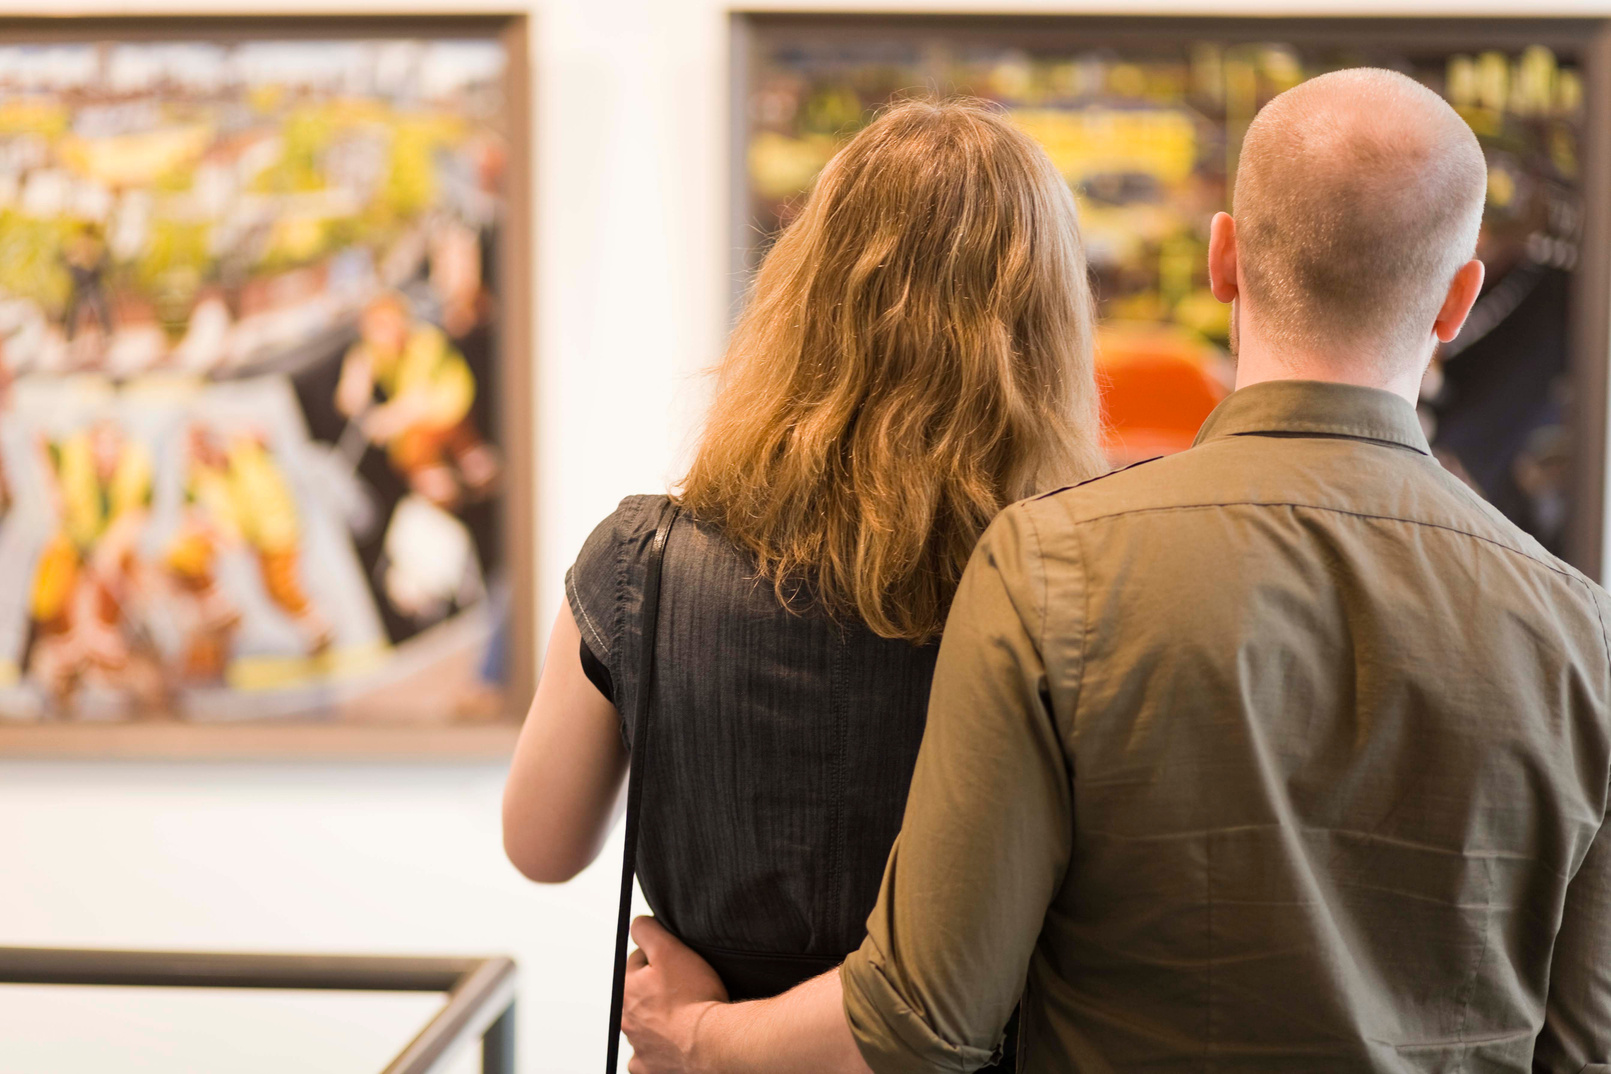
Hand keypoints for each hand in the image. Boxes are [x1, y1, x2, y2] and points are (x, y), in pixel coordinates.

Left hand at [622, 916, 727, 1073]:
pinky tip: (675, 1042)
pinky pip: (649, 1056)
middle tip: (684, 989)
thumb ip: (648, 931)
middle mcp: (627, 1021)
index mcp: (626, 992)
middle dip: (657, 989)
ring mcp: (638, 1047)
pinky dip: (659, 1049)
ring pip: (645, 1025)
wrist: (713, 1043)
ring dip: (658, 1019)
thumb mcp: (670, 949)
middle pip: (639, 995)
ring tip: (684, 1015)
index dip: (661, 958)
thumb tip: (637, 924)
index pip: (637, 962)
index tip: (678, 965)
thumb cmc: (695, 998)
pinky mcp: (651, 1068)